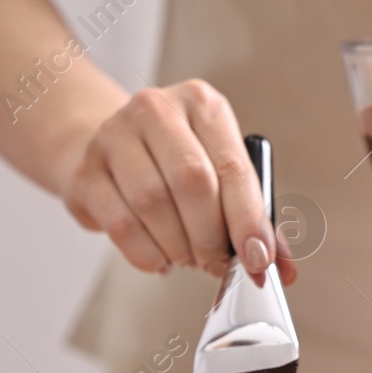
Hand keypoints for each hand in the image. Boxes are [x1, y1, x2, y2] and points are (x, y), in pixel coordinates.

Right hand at [60, 79, 297, 283]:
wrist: (102, 146)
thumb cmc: (170, 162)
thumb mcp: (216, 171)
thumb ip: (251, 216)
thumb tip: (284, 269)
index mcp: (201, 103)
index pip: (233, 167)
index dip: (249, 221)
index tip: (259, 260)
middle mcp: (156, 109)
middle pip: (192, 182)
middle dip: (211, 237)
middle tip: (217, 263)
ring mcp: (114, 136)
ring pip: (154, 204)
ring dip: (179, 247)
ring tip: (188, 258)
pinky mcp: (87, 171)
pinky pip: (121, 224)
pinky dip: (147, 254)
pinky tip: (159, 259)